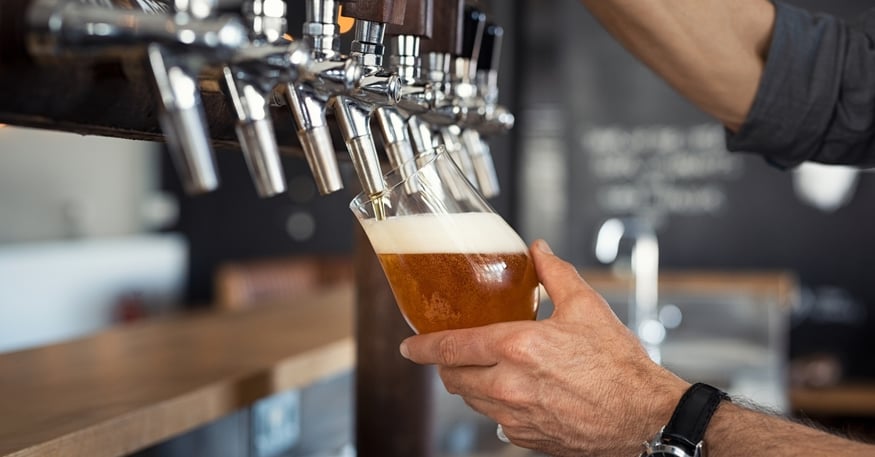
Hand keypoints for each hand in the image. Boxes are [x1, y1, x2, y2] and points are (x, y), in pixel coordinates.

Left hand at [400, 239, 689, 456]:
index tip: (409, 346)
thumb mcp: (586, 307)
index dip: (423, 347)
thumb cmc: (619, 365)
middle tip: (452, 354)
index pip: (451, 347)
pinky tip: (516, 391)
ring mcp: (515, 416)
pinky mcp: (526, 438)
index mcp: (518, 347)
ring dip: (470, 384)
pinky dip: (496, 405)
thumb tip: (538, 250)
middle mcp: (509, 385)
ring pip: (471, 401)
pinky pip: (495, 421)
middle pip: (453, 378)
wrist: (643, 416)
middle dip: (446, 365)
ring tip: (487, 368)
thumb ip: (554, 274)